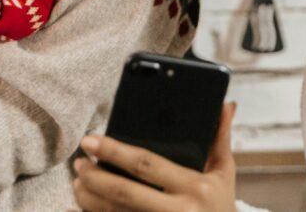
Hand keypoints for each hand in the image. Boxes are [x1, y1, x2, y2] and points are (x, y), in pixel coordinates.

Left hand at [72, 103, 237, 211]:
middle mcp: (178, 211)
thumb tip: (226, 105)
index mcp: (194, 186)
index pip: (146, 164)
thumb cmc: (220, 205)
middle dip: (95, 176)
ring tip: (78, 182)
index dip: (114, 151)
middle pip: (124, 192)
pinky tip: (79, 208)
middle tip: (78, 162)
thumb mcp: (224, 173)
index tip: (91, 140)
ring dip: (90, 199)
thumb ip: (220, 138)